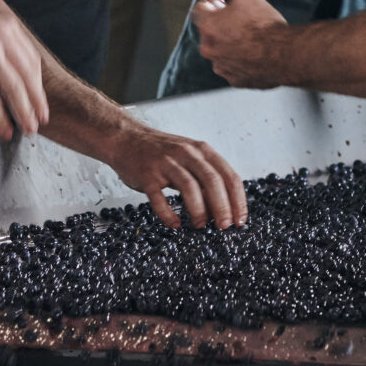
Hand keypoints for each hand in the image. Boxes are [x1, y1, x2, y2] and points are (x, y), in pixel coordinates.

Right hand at [0, 8, 48, 139]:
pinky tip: (4, 128)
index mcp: (7, 27)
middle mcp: (1, 39)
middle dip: (36, 102)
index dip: (37, 84)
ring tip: (28, 128)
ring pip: (14, 89)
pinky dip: (0, 117)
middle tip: (40, 118)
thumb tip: (17, 76)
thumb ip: (3, 46)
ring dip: (24, 112)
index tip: (39, 98)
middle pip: (28, 76)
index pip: (32, 61)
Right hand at [103, 125, 247, 228]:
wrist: (126, 139)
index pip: (228, 175)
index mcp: (202, 150)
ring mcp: (166, 163)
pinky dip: (168, 213)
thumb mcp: (189, 159)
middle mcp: (186, 153)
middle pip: (212, 180)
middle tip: (225, 226)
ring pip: (189, 187)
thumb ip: (205, 180)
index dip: (237, 199)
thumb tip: (222, 209)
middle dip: (222, 206)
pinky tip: (175, 223)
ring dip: (199, 210)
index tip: (240, 219)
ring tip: (201, 225)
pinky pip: (159, 197)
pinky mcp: (147, 174)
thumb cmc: (162, 153)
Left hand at [191, 0, 289, 88]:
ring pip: (221, 51)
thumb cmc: (265, 27)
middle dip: (221, 24)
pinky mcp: (237, 80)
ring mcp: (223, 66)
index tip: (224, 3)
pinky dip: (241, 60)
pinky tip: (256, 53)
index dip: (213, 3)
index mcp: (208, 27)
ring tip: (251, 37)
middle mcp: (211, 49)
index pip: (200, 10)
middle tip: (241, 18)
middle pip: (209, 31)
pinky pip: (234, 67)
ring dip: (230, 43)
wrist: (285, 55)